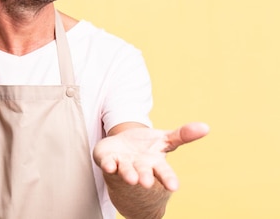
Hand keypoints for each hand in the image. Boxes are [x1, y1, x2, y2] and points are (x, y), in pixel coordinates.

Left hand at [93, 122, 208, 191]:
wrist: (122, 149)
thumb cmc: (146, 147)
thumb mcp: (165, 139)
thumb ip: (183, 135)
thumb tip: (206, 127)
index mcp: (155, 163)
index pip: (164, 172)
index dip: (168, 179)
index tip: (174, 187)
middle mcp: (139, 166)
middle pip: (143, 172)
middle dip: (144, 177)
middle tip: (146, 182)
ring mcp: (123, 164)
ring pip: (125, 170)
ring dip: (127, 173)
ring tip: (131, 178)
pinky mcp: (107, 160)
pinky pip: (107, 163)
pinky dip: (108, 164)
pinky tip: (109, 165)